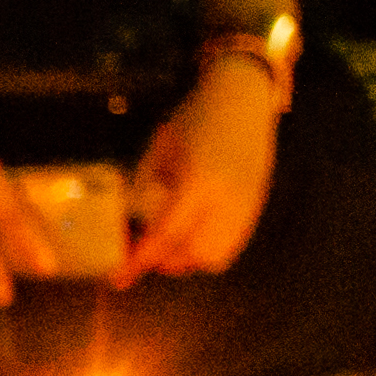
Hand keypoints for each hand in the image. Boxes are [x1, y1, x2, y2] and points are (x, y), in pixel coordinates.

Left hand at [116, 66, 280, 285]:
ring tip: (170, 242)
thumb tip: (125, 228)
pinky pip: (232, 245)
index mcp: (199, 182)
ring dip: (187, 258)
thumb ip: (143, 190)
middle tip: (145, 249)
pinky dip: (208, 249)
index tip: (119, 279)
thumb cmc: (193, 118)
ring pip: (215, 257)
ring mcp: (247, 205)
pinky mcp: (257, 205)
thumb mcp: (157, 150)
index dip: (139, 260)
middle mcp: (227, 199)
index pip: (165, 235)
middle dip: (165, 260)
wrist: (243, 96)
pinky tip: (193, 232)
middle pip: (192, 255)